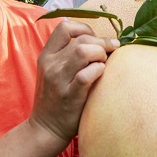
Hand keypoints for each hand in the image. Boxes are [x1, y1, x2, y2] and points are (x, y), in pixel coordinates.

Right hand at [30, 20, 118, 142]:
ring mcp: (58, 80)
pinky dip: (99, 70)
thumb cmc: (56, 98)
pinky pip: (86, 74)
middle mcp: (50, 64)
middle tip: (111, 52)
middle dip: (101, 42)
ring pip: (83, 52)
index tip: (96, 39)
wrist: (45, 129)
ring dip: (101, 54)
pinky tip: (101, 74)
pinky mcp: (69, 96)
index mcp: (46, 55)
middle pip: (81, 39)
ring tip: (104, 63)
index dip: (85, 28)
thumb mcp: (54, 71)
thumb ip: (66, 54)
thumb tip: (90, 34)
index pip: (64, 27)